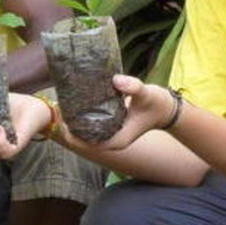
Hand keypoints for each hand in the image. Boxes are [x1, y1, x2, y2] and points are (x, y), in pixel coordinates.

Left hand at [59, 74, 176, 152]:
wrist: (166, 108)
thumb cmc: (157, 103)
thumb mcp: (147, 93)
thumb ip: (133, 87)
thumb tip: (116, 80)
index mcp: (118, 139)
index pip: (89, 144)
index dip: (74, 136)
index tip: (63, 122)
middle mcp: (113, 140)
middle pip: (84, 140)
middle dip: (70, 128)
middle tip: (59, 109)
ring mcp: (112, 134)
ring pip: (87, 133)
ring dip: (75, 123)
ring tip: (63, 105)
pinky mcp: (111, 126)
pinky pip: (92, 126)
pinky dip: (83, 118)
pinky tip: (75, 104)